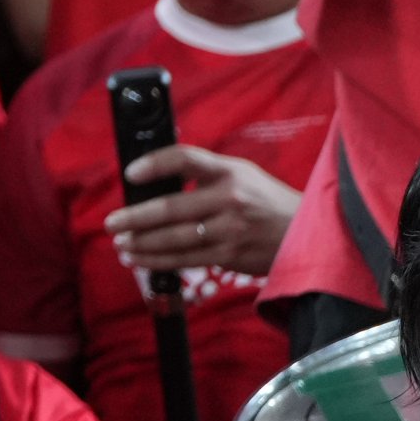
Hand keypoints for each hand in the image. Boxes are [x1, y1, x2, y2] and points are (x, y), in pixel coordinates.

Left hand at [109, 145, 300, 278]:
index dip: (154, 164)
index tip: (130, 174)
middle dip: (134, 218)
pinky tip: (142, 259)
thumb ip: (203, 173)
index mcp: (229, 172)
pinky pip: (188, 259)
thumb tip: (155, 180)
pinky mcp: (231, 256)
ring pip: (175, 239)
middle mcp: (229, 200)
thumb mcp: (241, 174)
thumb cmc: (264, 200)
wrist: (309, 233)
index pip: (184, 159)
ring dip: (142, 244)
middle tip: (110, 223)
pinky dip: (161, 261)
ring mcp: (230, 231)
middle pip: (170, 208)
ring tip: (121, 244)